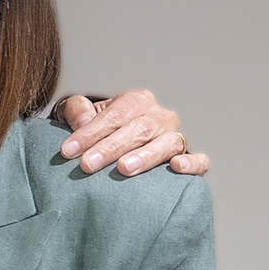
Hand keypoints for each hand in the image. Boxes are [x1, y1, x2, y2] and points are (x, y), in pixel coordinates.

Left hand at [57, 90, 208, 175]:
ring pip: (167, 143)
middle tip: (87, 164)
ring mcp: (175, 136)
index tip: (68, 151)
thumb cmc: (96, 132)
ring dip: (145, 156)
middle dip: (110, 148)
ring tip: (124, 168)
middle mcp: (159, 116)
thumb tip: (83, 120)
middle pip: (138, 129)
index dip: (90, 133)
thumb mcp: (80, 115)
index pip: (114, 115)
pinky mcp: (188, 157)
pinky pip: (200, 160)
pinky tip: (176, 167)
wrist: (113, 145)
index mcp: (135, 101)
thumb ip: (76, 110)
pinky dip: (192, 163)